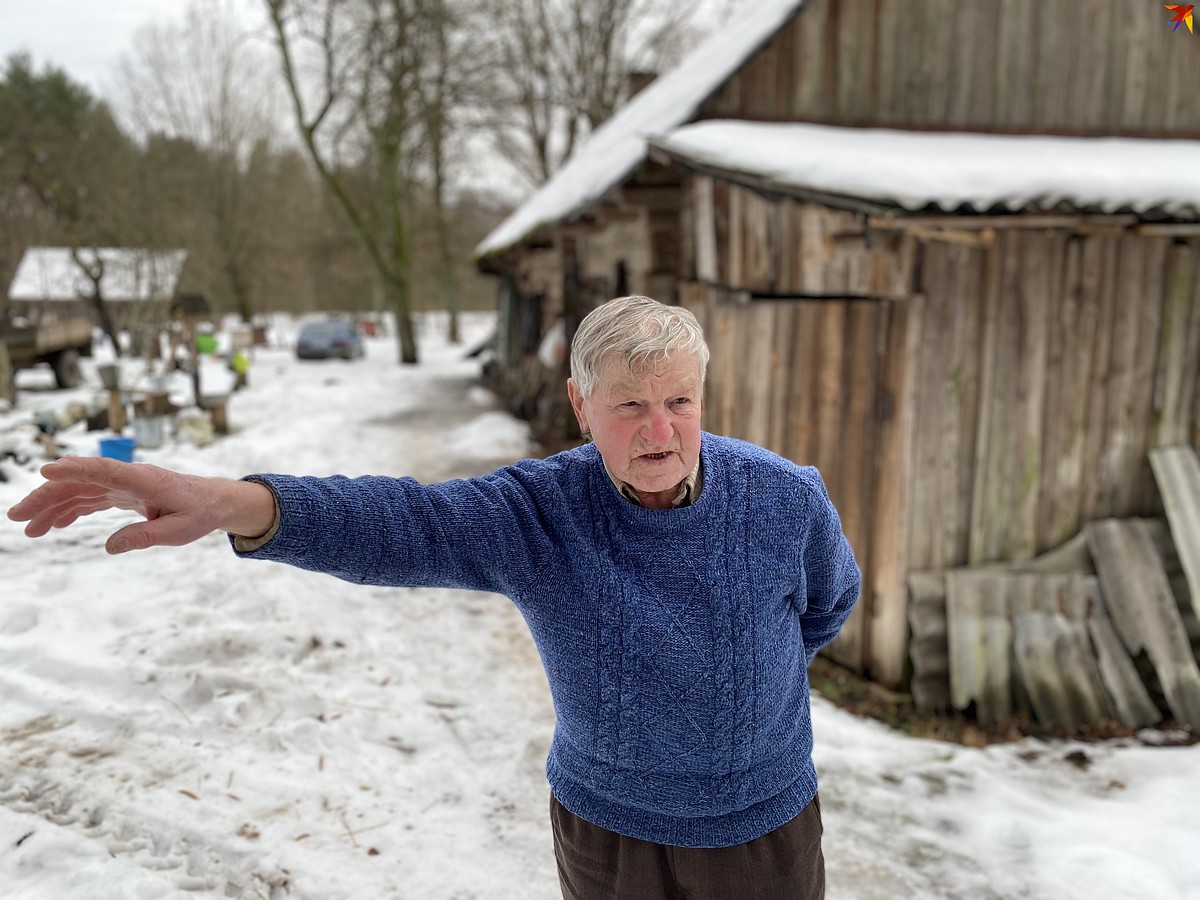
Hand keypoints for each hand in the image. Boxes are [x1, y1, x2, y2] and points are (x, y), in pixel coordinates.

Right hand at [7, 456, 275, 553]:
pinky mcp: (124, 493)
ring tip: (29, 530)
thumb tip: (109, 547)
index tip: (46, 471)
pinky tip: (56, 524)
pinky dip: (72, 509)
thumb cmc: (199, 514)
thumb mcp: (178, 532)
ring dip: (53, 507)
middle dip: (46, 498)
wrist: (215, 501)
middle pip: (81, 482)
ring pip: (81, 491)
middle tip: (17, 518)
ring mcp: (124, 484)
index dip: (74, 469)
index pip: (104, 471)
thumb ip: (145, 538)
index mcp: (144, 481)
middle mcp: (129, 478)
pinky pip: (92, 498)